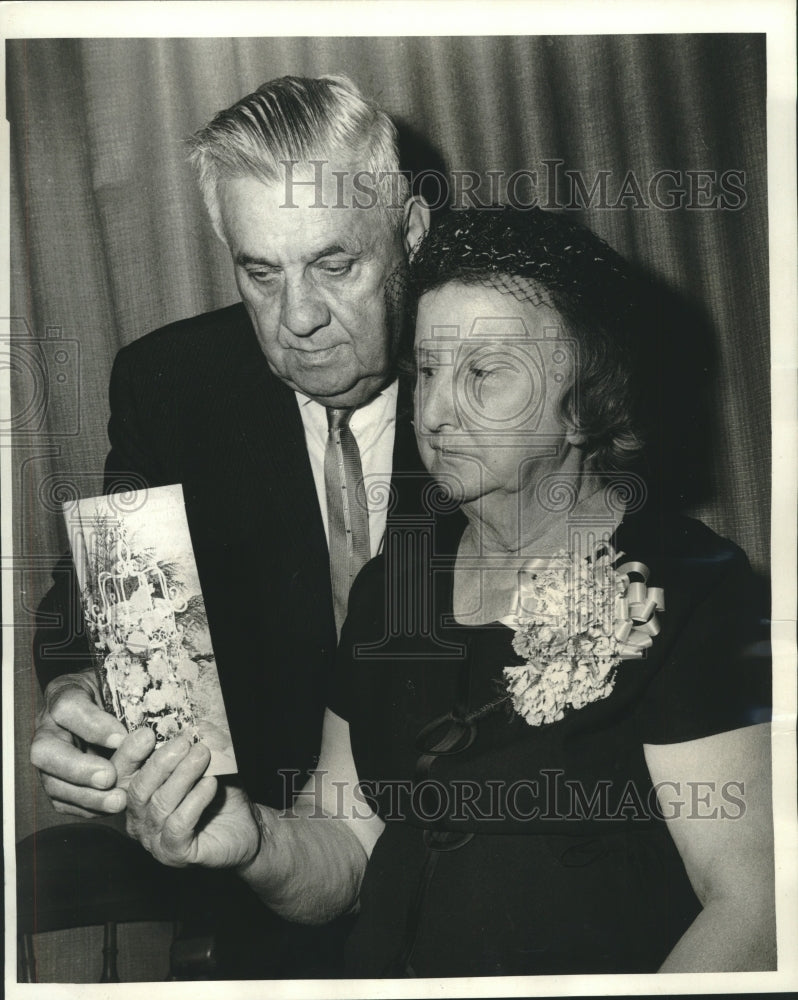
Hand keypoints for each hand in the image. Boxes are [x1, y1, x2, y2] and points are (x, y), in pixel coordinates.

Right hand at [30, 670, 154, 816]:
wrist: (110, 705)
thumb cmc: (120, 691)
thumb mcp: (125, 682)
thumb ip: (133, 696)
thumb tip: (150, 729)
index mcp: (64, 695)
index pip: (67, 707)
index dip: (92, 725)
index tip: (121, 737)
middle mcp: (49, 728)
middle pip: (45, 751)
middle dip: (78, 768)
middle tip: (109, 778)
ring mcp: (49, 758)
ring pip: (53, 783)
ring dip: (86, 796)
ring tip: (118, 801)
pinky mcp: (57, 783)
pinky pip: (63, 802)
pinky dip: (88, 807)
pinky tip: (111, 806)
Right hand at [126, 735, 260, 869]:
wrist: (247, 828)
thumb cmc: (220, 795)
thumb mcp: (207, 763)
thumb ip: (196, 745)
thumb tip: (194, 723)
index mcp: (139, 794)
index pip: (120, 774)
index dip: (129, 753)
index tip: (147, 733)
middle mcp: (139, 819)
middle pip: (137, 789)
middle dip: (161, 762)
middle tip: (185, 742)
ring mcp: (154, 840)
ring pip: (159, 805)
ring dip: (183, 775)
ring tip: (203, 755)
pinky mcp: (174, 853)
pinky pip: (178, 824)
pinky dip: (195, 800)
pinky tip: (210, 784)